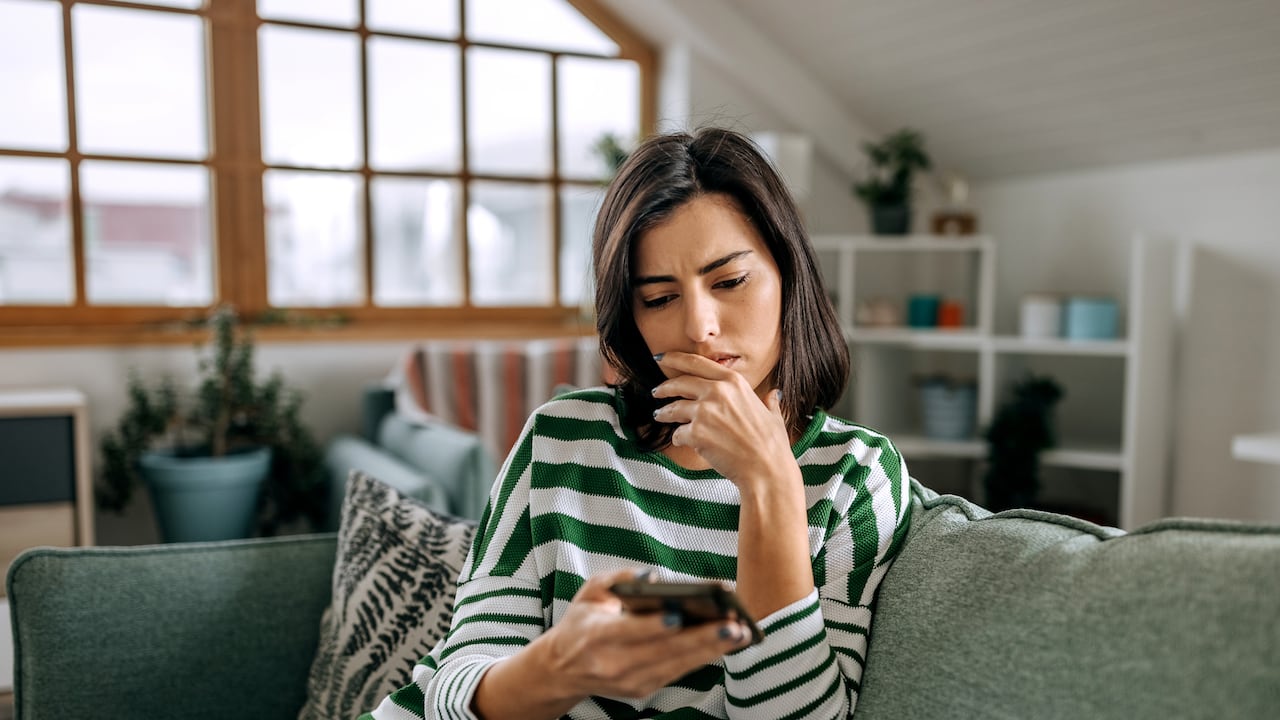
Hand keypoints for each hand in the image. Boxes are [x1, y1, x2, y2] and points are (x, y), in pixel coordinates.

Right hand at [536, 568, 752, 699]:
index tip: (680, 614)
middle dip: (702, 639)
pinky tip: (726, 644)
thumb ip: (622, 578)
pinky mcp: (642, 690)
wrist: (563, 669)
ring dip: (712, 650)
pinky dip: (703, 658)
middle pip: (664, 652)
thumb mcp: (592, 591)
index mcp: (596, 636)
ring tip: (741, 633)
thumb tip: (655, 575)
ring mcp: (629, 682)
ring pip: (677, 666)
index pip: (630, 632)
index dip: (655, 626)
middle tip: (734, 625)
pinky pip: (677, 672)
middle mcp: (613, 665)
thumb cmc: (583, 621)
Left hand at [651, 351, 794, 488]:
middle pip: (680, 383)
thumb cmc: (772, 445)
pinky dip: (678, 438)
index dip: (675, 358)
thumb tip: (774, 394)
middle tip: (656, 391)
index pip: (697, 362)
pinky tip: (682, 441)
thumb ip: (768, 401)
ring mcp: (705, 412)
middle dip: (664, 387)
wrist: (766, 469)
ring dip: (664, 412)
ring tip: (659, 415)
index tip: (662, 358)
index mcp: (734, 382)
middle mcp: (717, 391)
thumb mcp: (773, 415)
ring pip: (674, 408)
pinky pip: (678, 433)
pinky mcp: (696, 433)